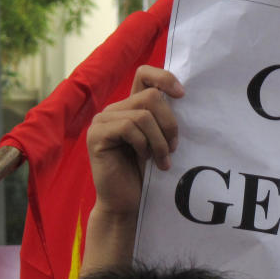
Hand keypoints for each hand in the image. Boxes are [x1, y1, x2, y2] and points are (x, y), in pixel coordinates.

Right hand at [87, 66, 182, 217]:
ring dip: (159, 141)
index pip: (144, 75)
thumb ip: (162, 119)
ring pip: (143, 115)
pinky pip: (129, 127)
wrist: (126, 203)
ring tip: (162, 160)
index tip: (182, 95)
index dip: (165, 78)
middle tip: (173, 149)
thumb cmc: (145, 174)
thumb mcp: (159, 141)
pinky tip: (145, 160)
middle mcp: (114, 110)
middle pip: (151, 97)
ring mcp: (102, 121)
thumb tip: (182, 96)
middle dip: (169, 124)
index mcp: (129, 107)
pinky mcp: (97, 135)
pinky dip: (144, 145)